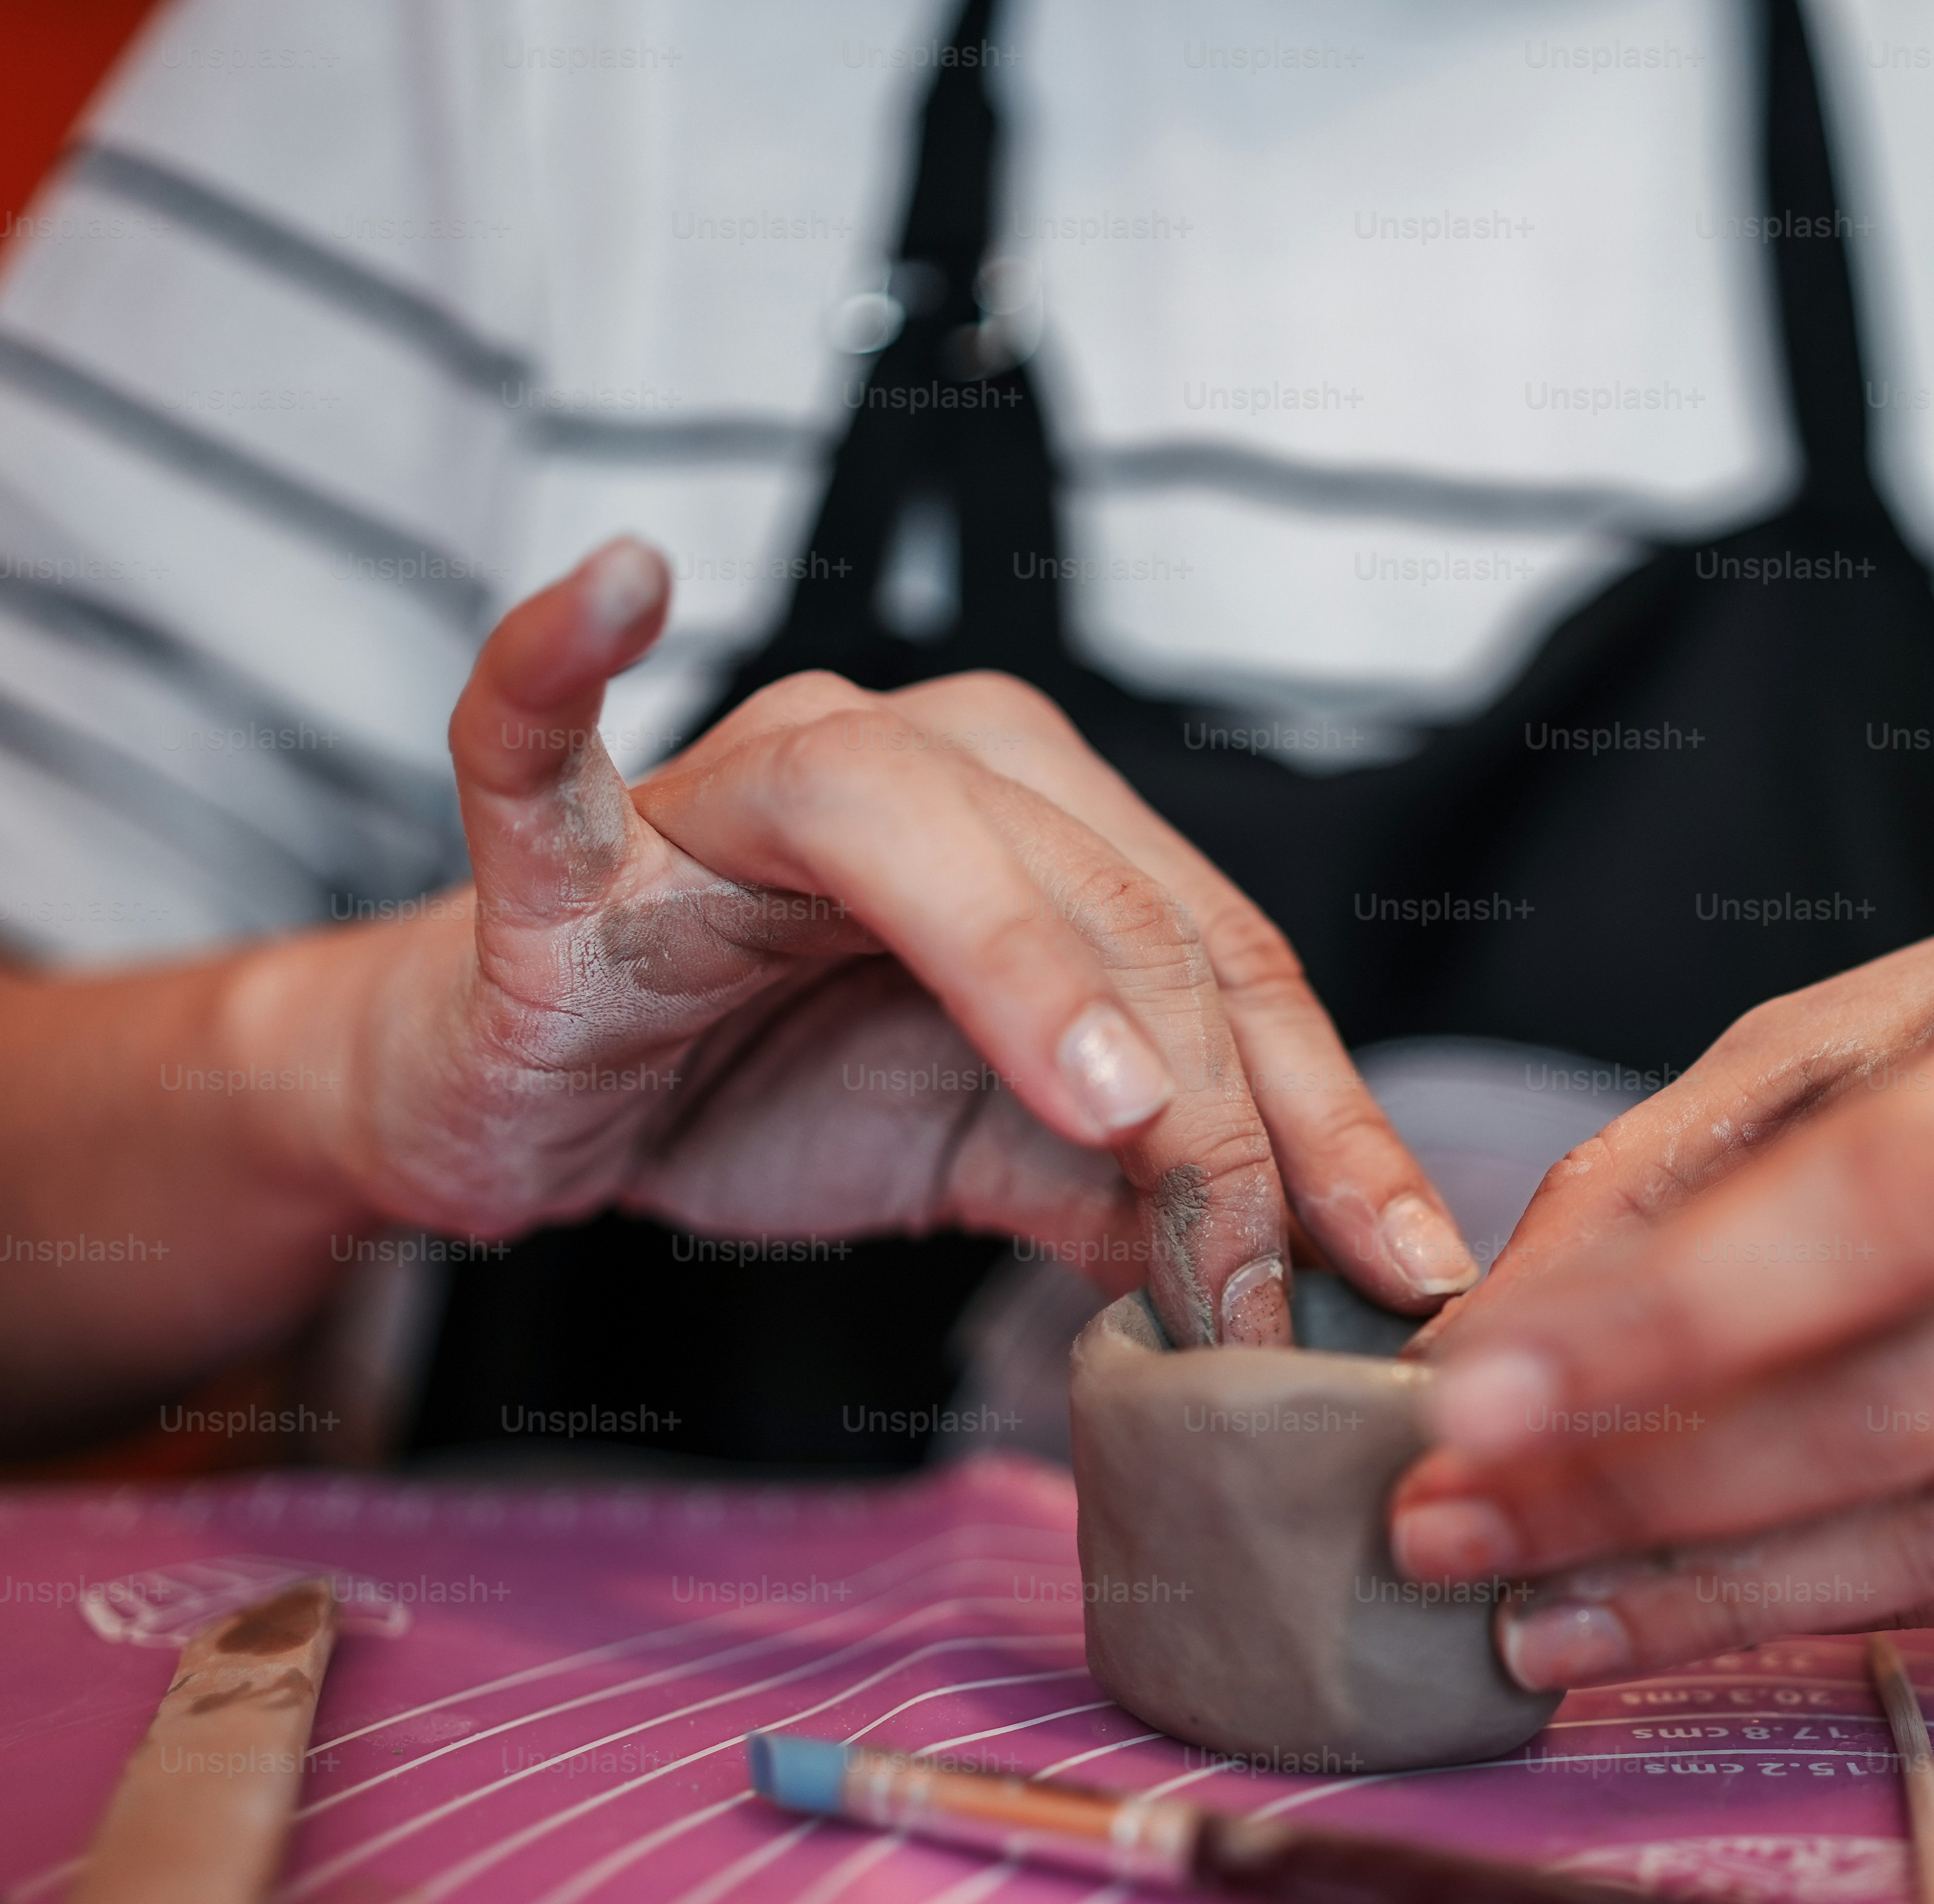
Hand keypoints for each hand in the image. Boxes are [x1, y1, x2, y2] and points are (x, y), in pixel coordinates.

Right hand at [251, 539, 1474, 1342]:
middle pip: (1105, 900)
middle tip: (1253, 1287)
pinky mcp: (562, 851)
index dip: (1324, 1119)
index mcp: (1033, 813)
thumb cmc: (759, 1087)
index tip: (1400, 1267)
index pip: (1220, 953)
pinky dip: (558, 663)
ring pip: (900, 822)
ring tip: (1113, 1107)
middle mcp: (908, 756)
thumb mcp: (995, 1154)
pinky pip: (537, 740)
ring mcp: (728, 788)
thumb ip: (1140, 1194)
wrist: (533, 1100)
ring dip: (1022, 962)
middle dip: (1206, 1109)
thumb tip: (1319, 1275)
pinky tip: (619, 586)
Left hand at [1384, 901, 1933, 1686]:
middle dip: (1642, 1492)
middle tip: (1446, 1535)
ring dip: (1720, 1595)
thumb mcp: (1881, 1025)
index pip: (1873, 1213)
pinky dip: (1863, 1613)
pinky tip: (1717, 1613)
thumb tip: (1484, 1337)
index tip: (1464, 1405)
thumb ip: (1680, 1167)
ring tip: (1536, 1616)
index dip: (1661, 1326)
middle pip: (1902, 1409)